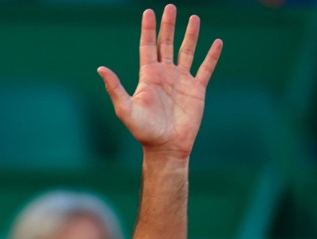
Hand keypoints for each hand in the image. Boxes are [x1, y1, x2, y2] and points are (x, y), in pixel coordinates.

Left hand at [98, 4, 222, 158]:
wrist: (166, 147)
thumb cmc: (143, 131)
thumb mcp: (125, 109)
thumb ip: (115, 88)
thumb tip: (101, 69)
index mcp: (148, 77)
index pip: (148, 47)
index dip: (148, 30)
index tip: (148, 12)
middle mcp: (164, 75)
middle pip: (166, 44)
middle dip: (168, 26)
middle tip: (170, 7)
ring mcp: (181, 81)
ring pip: (186, 51)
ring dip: (190, 35)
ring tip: (194, 18)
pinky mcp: (196, 90)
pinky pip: (205, 69)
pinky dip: (211, 56)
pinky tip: (216, 42)